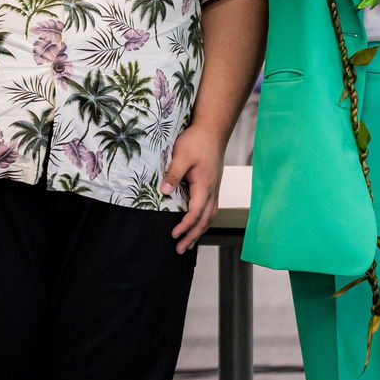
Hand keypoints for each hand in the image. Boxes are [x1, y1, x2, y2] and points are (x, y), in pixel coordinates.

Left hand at [163, 124, 226, 253]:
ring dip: (200, 231)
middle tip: (180, 250)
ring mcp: (215, 189)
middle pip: (206, 220)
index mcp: (204, 185)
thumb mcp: (181, 155)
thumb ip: (173, 174)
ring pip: (210, 216)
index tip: (174, 235)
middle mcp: (212, 190)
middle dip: (193, 236)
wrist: (213, 130)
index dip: (185, 226)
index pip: (196, 212)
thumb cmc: (197, 140)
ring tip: (189, 244)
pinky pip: (211, 209)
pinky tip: (198, 225)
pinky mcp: (213, 186)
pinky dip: (204, 222)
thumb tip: (164, 191)